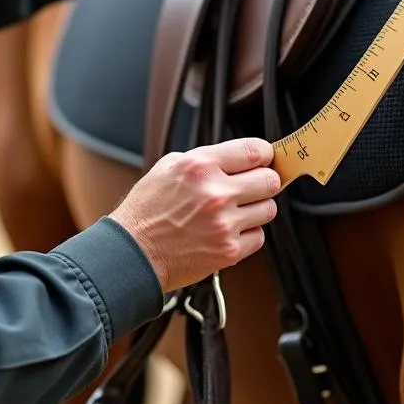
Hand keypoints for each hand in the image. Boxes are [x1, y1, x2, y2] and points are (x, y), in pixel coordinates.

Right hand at [110, 138, 280, 293]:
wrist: (133, 252)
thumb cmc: (147, 210)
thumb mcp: (168, 167)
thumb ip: (205, 159)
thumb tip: (236, 158)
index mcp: (200, 166)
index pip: (255, 151)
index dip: (264, 154)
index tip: (264, 159)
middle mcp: (215, 193)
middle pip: (270, 180)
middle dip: (263, 181)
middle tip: (251, 186)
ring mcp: (224, 223)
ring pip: (269, 209)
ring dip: (256, 209)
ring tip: (234, 211)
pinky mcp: (229, 250)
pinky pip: (258, 236)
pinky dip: (247, 234)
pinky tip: (227, 231)